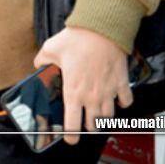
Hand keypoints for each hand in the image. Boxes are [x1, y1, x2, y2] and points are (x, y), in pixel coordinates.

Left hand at [34, 27, 132, 143]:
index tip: (70, 137)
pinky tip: (116, 96)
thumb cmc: (78, 38)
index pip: (72, 126)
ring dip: (103, 116)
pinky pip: (126, 101)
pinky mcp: (121, 83)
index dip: (71, 136)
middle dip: (87, 125)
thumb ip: (42, 60)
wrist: (101, 27)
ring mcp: (109, 92)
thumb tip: (38, 65)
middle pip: (93, 126)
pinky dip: (122, 102)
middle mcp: (92, 96)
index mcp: (74, 91)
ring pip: (109, 117)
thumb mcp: (51, 47)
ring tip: (98, 110)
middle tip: (84, 118)